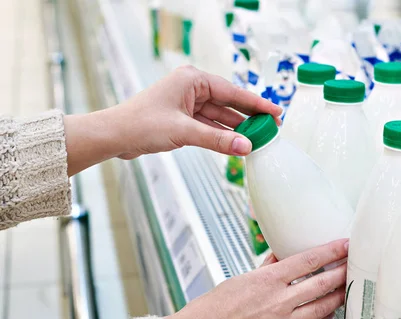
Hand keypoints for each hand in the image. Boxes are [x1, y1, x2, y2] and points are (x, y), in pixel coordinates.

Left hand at [64, 66, 281, 175]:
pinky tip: (236, 144)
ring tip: (258, 139)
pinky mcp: (183, 119)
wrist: (114, 136)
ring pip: (220, 117)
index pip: (232, 92)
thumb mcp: (184, 132)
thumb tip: (245, 146)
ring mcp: (187, 104)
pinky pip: (209, 126)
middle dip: (249, 117)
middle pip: (229, 104)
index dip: (256, 104)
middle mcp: (192, 88)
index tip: (275, 112)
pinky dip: (222, 136)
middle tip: (271, 128)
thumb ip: (217, 140)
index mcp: (192, 79)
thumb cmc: (140, 124)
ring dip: (236, 129)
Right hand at [166, 239, 348, 318]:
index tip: (344, 245)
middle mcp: (277, 301)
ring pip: (321, 308)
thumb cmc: (212, 310)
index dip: (331, 252)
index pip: (308, 260)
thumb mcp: (239, 280)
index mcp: (266, 281)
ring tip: (346, 290)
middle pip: (321, 284)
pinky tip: (328, 314)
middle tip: (352, 266)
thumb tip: (279, 258)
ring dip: (337, 297)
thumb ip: (265, 270)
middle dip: (341, 273)